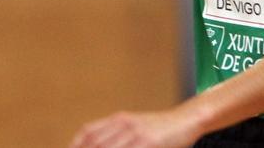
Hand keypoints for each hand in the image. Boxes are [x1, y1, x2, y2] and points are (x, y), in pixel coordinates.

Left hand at [69, 108, 202, 147]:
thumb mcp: (136, 125)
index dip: (76, 144)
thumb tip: (99, 142)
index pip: (89, 132)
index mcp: (119, 119)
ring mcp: (136, 134)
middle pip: (95, 143)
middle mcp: (124, 124)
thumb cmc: (162, 127)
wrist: (187, 120)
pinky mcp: (148, 142)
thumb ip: (118, 134)